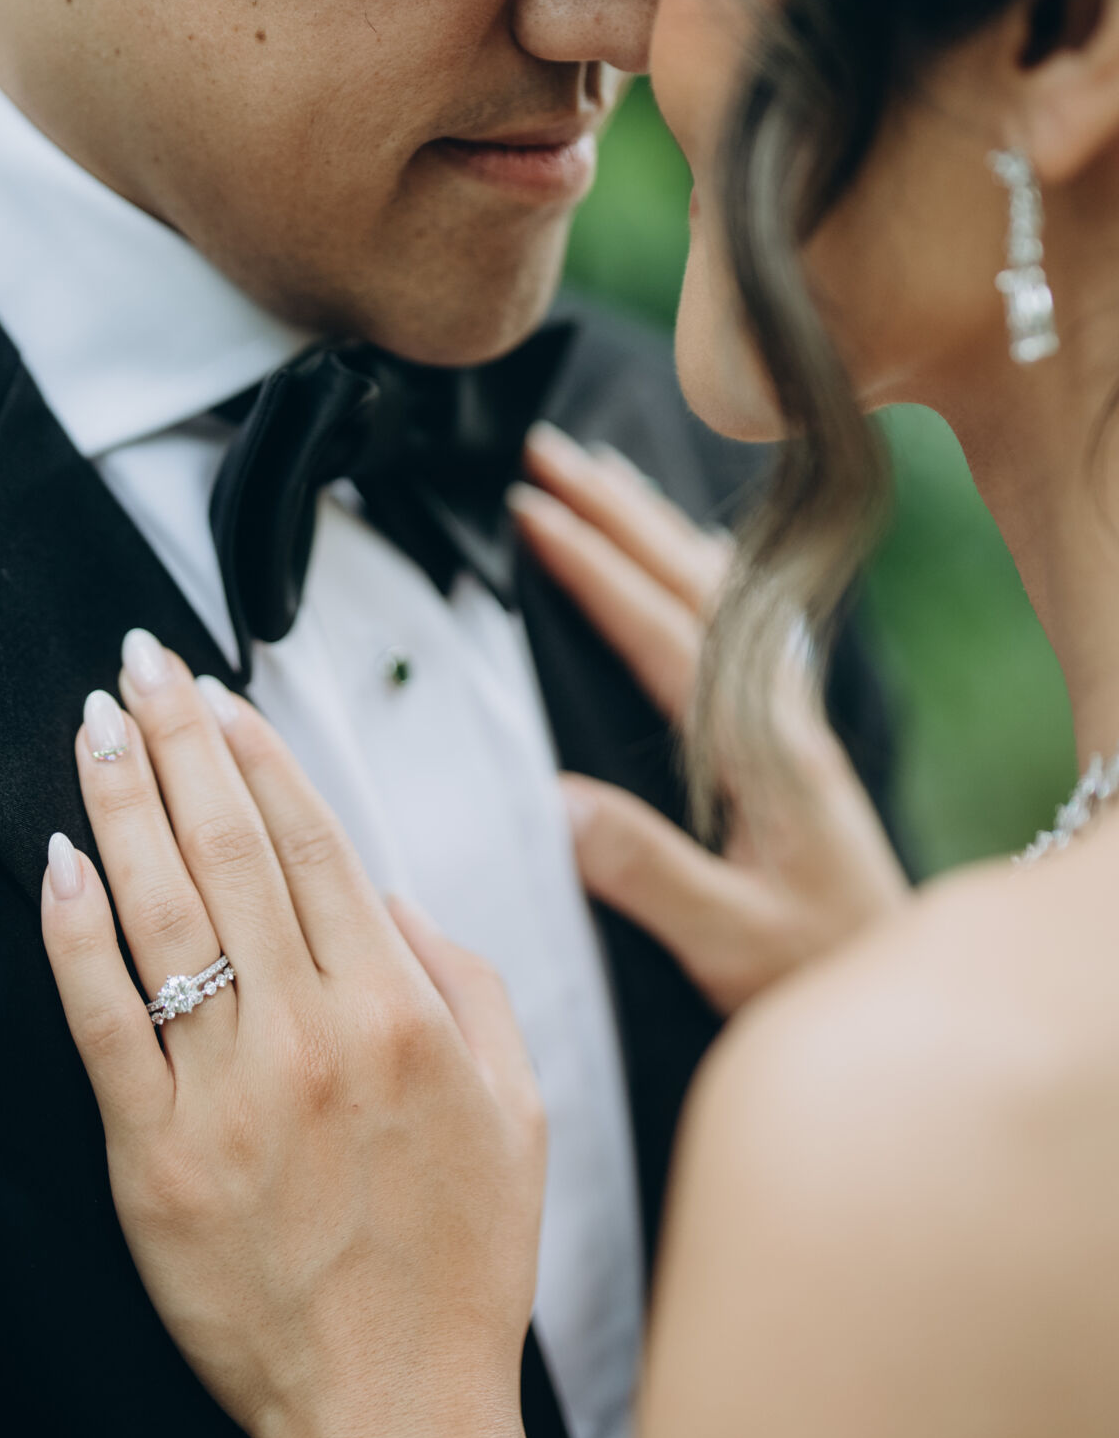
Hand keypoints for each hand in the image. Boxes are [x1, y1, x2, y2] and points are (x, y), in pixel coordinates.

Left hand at [42, 635, 540, 1437]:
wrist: (393, 1409)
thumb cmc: (458, 1265)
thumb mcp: (518, 1107)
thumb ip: (467, 981)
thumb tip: (389, 896)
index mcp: (401, 1014)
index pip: (315, 842)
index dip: (260, 754)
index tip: (223, 697)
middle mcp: (314, 1036)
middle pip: (232, 849)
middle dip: (181, 740)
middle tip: (147, 666)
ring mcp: (229, 1094)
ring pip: (165, 912)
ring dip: (124, 804)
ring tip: (98, 727)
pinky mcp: (156, 1157)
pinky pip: (103, 1023)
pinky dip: (75, 936)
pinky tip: (60, 863)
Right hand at [512, 424, 907, 1014]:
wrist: (906, 985)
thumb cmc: (818, 971)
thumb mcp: (729, 941)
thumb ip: (647, 872)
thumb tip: (556, 798)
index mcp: (761, 751)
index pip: (664, 631)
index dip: (595, 567)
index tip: (530, 510)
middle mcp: (781, 716)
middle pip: (693, 582)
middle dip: (617, 511)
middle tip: (545, 453)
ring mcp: (791, 720)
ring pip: (721, 590)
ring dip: (656, 525)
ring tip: (600, 474)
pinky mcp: (793, 739)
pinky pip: (742, 620)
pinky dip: (704, 567)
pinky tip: (693, 552)